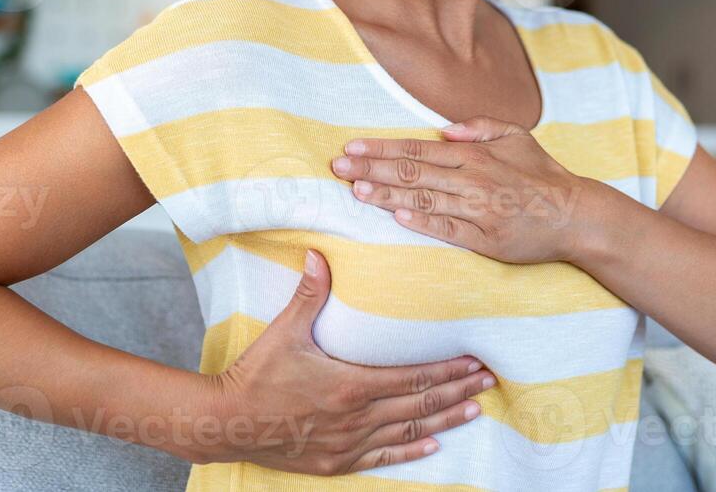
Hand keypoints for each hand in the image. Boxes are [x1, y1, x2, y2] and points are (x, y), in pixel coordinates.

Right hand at [202, 249, 496, 474]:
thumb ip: (309, 293)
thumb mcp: (284, 331)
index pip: (413, 376)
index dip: (447, 369)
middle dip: (456, 391)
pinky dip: (411, 451)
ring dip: (444, 420)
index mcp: (351, 384)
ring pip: (408, 432)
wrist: (228, 422)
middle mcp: (357, 417)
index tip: (474, 361)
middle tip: (488, 381)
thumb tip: (321, 254)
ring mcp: (349, 443)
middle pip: (419, 404)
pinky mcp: (337, 461)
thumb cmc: (256, 375)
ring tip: (473, 411)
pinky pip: (383, 456)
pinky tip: (432, 446)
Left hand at [330, 116, 588, 264]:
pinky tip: (396, 216)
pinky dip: (421, 221)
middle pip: (412, 172)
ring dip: (386, 195)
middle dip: (371, 169)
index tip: (352, 147)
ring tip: (355, 191)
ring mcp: (477, 210)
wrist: (574, 215)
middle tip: (338, 167)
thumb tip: (445, 129)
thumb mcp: (516, 136)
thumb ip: (480, 128)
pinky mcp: (484, 239)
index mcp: (475, 155)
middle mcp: (472, 180)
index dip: (382, 149)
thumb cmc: (541, 174)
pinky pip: (447, 229)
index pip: (418, 149)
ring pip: (423, 199)